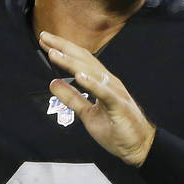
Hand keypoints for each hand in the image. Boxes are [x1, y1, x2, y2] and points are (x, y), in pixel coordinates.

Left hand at [39, 31, 154, 165]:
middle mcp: (109, 82)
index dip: (63, 50)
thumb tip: (53, 83)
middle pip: (84, 60)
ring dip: (72, 62)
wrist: (138, 146)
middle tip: (44, 37)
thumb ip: (72, 98)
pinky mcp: (119, 106)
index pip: (80, 61)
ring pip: (92, 73)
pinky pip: (104, 93)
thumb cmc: (116, 130)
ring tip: (54, 54)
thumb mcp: (87, 114)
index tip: (45, 41)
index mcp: (101, 83)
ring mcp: (115, 92)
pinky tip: (79, 76)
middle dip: (63, 47)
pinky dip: (92, 84)